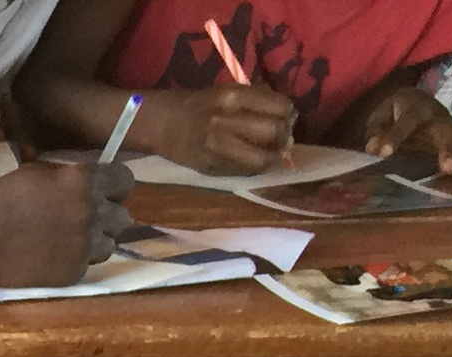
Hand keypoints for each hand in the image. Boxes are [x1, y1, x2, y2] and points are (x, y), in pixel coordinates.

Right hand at [0, 159, 133, 288]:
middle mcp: (91, 212)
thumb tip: (89, 183)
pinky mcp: (73, 272)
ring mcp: (84, 246)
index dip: (116, 187)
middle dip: (106, 217)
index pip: (126, 181)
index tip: (106, 193)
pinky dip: (73, 262)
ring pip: (109, 245)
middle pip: (122, 217)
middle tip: (83, 221)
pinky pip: (87, 266)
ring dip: (94, 242)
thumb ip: (69, 178)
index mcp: (83, 181)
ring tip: (68, 242)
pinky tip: (51, 257)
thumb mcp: (38, 174)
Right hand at [139, 82, 300, 173]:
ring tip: (271, 153)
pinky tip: (254, 161)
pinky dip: (256, 167)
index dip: (288, 114)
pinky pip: (246, 171)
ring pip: (264, 158)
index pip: (279, 106)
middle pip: (275, 132)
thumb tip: (287, 114)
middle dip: (284, 136)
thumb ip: (256, 99)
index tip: (286, 117)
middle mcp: (228, 120)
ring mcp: (220, 147)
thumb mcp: (227, 91)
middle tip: (281, 137)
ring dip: (273, 157)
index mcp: (233, 96)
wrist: (162, 124)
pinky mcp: (213, 166)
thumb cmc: (197, 104)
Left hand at [355, 84, 451, 178]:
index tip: (382, 153)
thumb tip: (372, 146)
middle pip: (450, 130)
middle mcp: (441, 117)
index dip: (395, 135)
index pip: (407, 120)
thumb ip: (376, 130)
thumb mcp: (380, 117)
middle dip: (450, 148)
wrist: (415, 100)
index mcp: (416, 109)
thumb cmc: (395, 113)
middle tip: (448, 169)